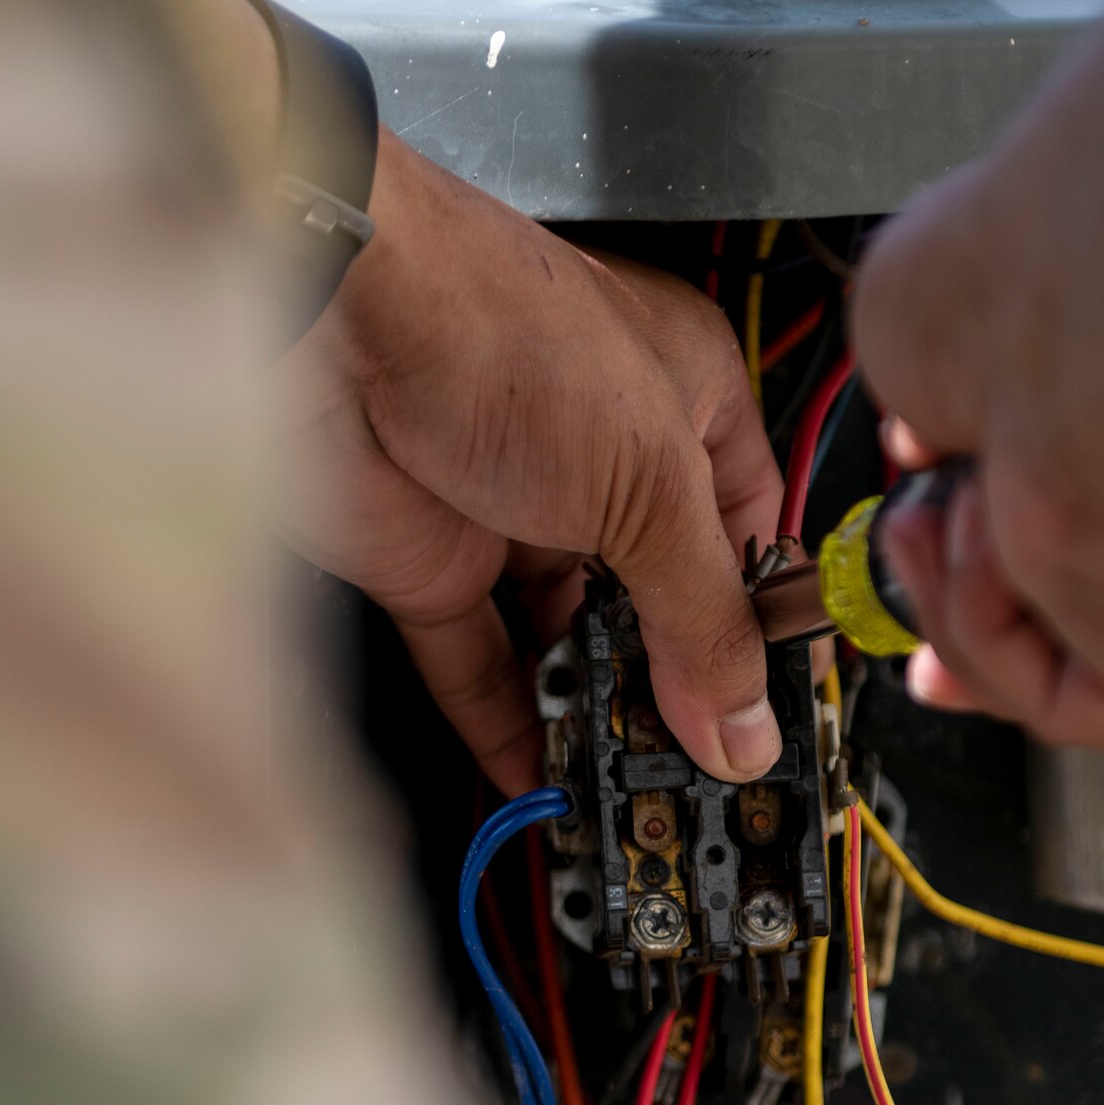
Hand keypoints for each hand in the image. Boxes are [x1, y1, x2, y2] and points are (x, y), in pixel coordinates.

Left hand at [281, 131, 783, 792]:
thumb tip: (745, 725)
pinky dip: (508, 724)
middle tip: (703, 767)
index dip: (763, 616)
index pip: (748, 527)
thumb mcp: (652, 484)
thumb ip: (702, 618)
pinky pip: (477, 663)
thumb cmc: (501, 333)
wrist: (328, 314)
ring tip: (634, 790)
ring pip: (568, 635)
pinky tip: (544, 778)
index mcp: (683, 398)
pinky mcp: (429, 560)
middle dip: (677, 680)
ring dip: (597, 710)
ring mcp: (511, 509)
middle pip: (658, 592)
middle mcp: (602, 455)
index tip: (775, 703)